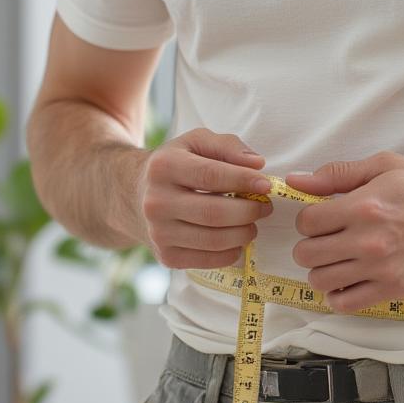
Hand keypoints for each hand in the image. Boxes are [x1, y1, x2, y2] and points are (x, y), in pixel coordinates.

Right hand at [139, 128, 274, 268]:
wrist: (136, 195)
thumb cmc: (177, 164)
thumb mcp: (196, 142)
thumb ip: (228, 146)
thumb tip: (257, 164)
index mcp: (164, 167)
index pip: (211, 176)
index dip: (243, 181)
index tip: (267, 185)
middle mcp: (156, 201)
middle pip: (214, 213)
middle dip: (249, 211)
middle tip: (265, 207)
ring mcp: (158, 232)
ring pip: (213, 240)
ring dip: (244, 233)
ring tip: (253, 223)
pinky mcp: (166, 256)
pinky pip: (207, 260)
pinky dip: (231, 253)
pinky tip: (237, 240)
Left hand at [284, 152, 403, 313]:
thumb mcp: (384, 166)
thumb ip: (337, 174)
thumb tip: (297, 180)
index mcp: (364, 207)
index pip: (307, 222)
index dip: (308, 219)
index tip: (321, 218)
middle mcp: (369, 241)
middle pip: (307, 254)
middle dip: (310, 245)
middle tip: (326, 239)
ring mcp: (381, 269)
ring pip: (321, 280)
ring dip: (322, 270)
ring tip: (337, 259)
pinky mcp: (394, 289)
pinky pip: (346, 304)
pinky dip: (338, 295)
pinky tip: (348, 280)